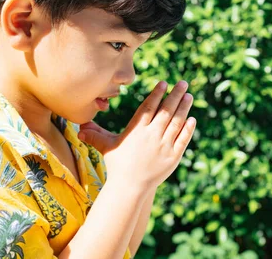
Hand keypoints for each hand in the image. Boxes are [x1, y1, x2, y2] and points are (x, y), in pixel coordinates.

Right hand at [78, 81, 196, 189]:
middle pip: (166, 111)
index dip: (157, 94)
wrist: (130, 188)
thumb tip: (78, 129)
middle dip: (175, 95)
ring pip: (176, 123)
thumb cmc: (118, 166)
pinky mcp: (173, 157)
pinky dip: (188, 129)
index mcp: (136, 131)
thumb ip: (96, 135)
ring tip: (189, 96)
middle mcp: (151, 136)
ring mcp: (164, 146)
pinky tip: (192, 119)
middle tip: (183, 83)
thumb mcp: (106, 148)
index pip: (149, 108)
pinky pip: (183, 139)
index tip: (164, 83)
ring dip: (183, 108)